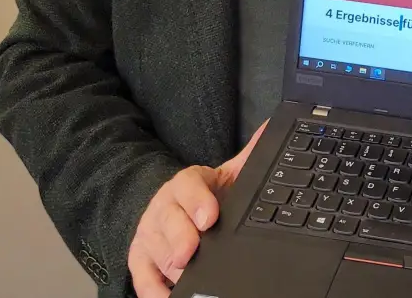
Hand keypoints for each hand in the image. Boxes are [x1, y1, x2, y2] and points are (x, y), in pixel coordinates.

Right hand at [127, 121, 265, 297]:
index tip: (210, 217)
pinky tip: (171, 296)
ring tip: (188, 275)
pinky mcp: (139, 260)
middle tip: (192, 253)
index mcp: (186, 185)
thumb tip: (272, 130)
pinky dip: (156, 292)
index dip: (197, 201)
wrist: (171, 207)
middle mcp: (163, 208)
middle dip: (181, 238)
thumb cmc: (204, 196)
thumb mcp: (225, 176)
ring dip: (172, 266)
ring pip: (156, 251)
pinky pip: (143, 279)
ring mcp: (149, 235)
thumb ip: (247, 159)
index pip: (187, 186)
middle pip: (168, 223)